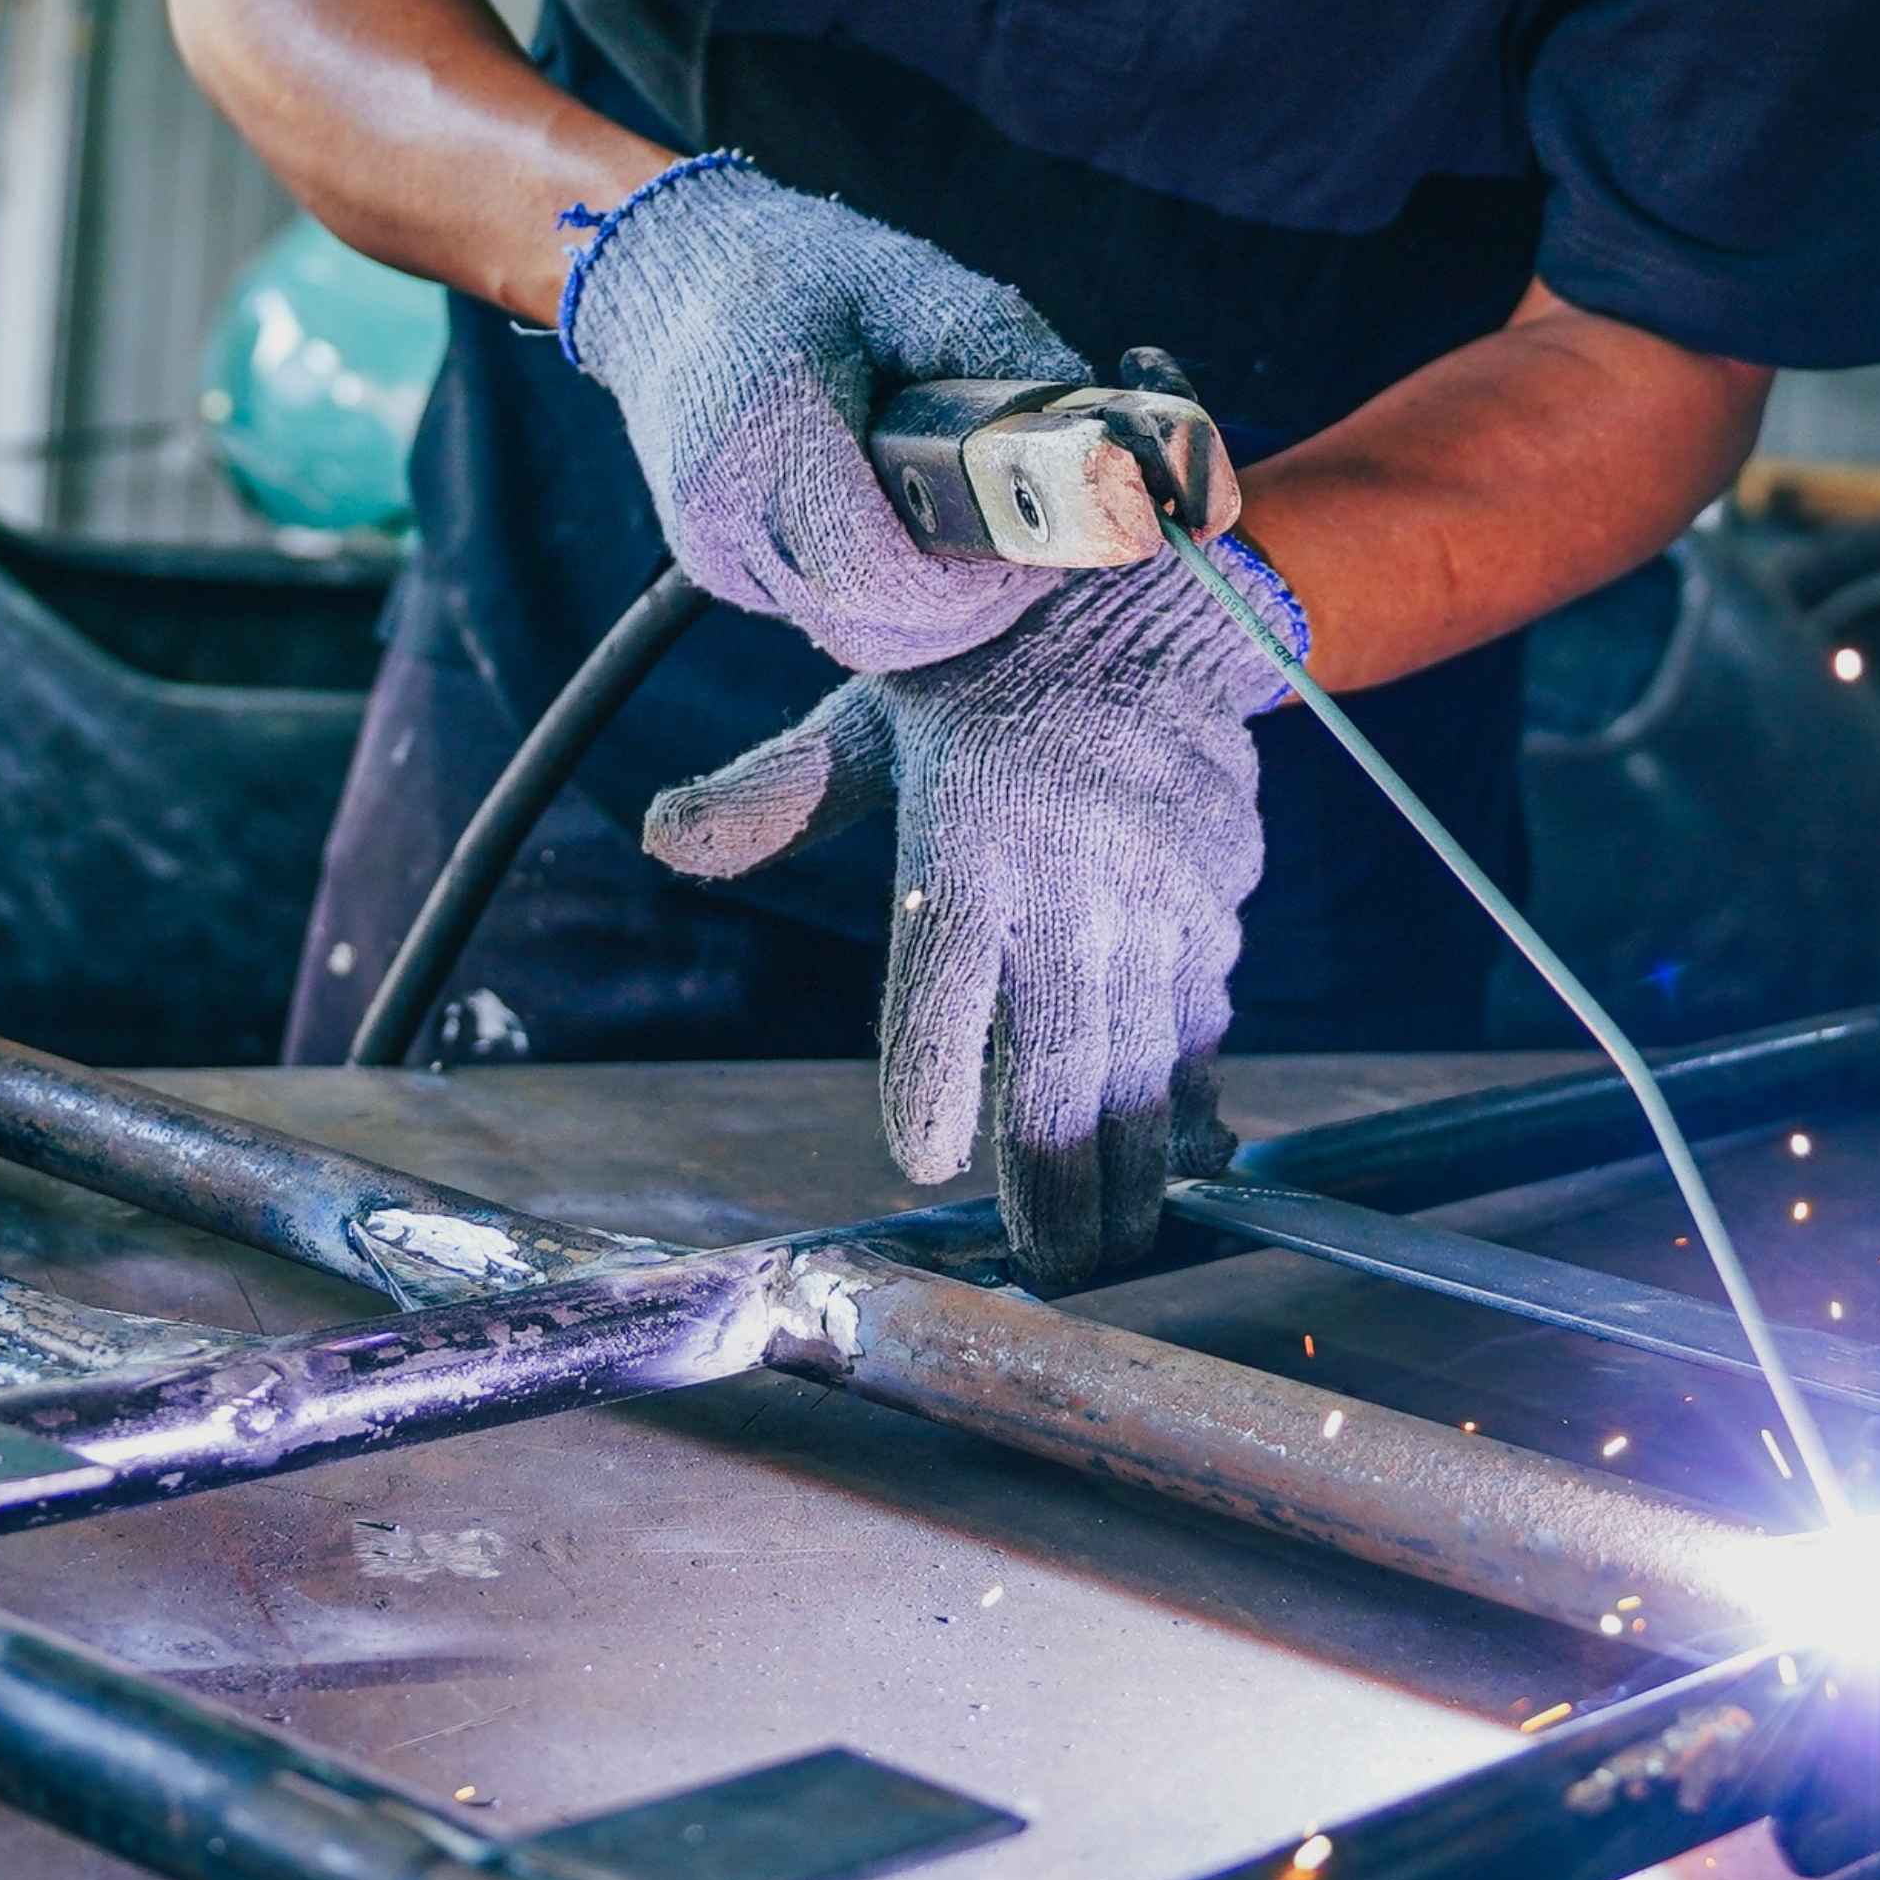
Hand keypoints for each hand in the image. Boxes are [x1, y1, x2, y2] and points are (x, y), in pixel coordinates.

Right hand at [559, 152, 1085, 673]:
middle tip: (1036, 540)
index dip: (983, 577)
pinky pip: (834, 615)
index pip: (887, 577)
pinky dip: (896, 593)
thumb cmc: (795, 269)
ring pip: (861, 636)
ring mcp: (719, 556)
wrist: (670, 271)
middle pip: (881, 627)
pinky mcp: (726, 571)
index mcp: (764, 438)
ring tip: (987, 529)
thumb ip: (1005, 355)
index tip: (1046, 536)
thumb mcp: (911, 281)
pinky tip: (925, 526)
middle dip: (975, 600)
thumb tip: (1103, 428)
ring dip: (940, 605)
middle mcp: (725, 519)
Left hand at [638, 538, 1302, 1282]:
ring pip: (1149, 1058)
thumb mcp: (862, 722)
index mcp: (968, 836)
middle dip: (1061, 1181)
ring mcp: (1159, 893)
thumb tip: (663, 836)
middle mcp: (1071, 876)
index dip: (935, 1073)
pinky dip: (1191, 1092)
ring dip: (1136, 1164)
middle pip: (1065, 1058)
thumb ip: (770, 796)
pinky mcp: (1217, 897)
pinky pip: (1204, 1016)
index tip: (921, 1158)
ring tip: (1117, 1246)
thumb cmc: (972, 681)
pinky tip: (1183, 1156)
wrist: (1138, 606)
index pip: (943, 975)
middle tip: (1055, 1273)